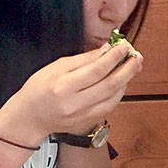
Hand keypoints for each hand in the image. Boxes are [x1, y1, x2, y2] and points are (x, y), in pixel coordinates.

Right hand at [0, 40, 142, 143]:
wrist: (30, 117)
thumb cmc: (39, 89)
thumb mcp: (56, 67)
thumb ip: (83, 60)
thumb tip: (106, 49)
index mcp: (64, 87)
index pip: (96, 71)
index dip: (114, 57)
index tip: (124, 46)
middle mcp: (75, 103)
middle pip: (109, 85)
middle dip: (127, 69)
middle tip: (137, 57)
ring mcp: (83, 115)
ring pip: (113, 97)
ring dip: (126, 80)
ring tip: (134, 66)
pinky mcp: (88, 121)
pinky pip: (110, 106)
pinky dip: (119, 92)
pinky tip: (123, 81)